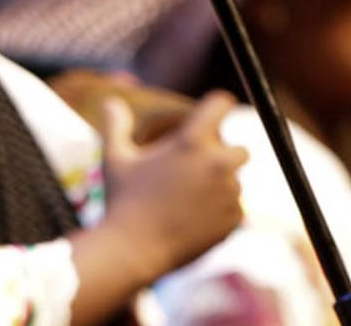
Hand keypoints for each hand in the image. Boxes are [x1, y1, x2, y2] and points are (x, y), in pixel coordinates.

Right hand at [101, 90, 247, 281]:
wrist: (134, 250)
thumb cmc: (122, 199)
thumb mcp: (114, 157)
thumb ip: (115, 124)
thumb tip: (112, 101)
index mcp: (191, 143)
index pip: (221, 104)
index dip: (218, 104)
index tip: (213, 109)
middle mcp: (218, 165)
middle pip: (237, 148)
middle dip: (220, 153)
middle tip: (191, 164)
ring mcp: (229, 195)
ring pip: (234, 180)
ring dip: (218, 182)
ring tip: (184, 195)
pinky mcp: (234, 221)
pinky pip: (233, 206)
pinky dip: (218, 208)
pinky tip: (191, 215)